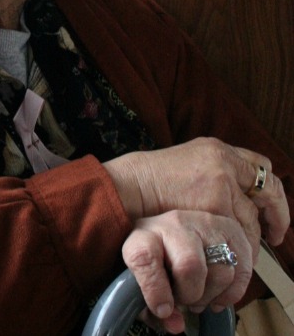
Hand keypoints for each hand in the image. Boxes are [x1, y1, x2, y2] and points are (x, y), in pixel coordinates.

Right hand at [104, 137, 288, 250]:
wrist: (130, 187)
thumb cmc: (150, 180)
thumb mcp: (186, 163)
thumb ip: (212, 173)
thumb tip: (234, 194)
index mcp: (217, 149)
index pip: (259, 165)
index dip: (270, 190)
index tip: (270, 206)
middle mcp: (224, 163)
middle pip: (267, 191)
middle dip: (275, 217)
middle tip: (273, 235)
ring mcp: (221, 184)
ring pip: (252, 219)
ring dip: (251, 239)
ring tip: (242, 253)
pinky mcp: (215, 207)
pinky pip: (238, 235)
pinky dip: (237, 249)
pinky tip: (228, 256)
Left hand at [122, 210, 252, 333]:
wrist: (172, 232)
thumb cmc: (155, 261)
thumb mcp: (142, 282)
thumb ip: (152, 309)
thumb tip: (175, 325)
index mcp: (145, 235)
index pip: (144, 257)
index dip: (154, 288)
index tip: (162, 309)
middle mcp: (174, 224)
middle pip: (190, 264)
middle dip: (190, 294)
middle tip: (185, 301)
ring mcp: (204, 224)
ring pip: (221, 270)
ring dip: (211, 295)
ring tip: (200, 296)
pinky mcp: (230, 230)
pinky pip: (242, 270)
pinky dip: (232, 293)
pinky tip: (217, 293)